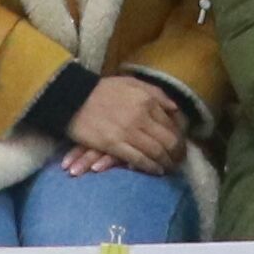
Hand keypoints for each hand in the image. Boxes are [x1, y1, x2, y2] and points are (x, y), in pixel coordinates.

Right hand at [64, 73, 187, 176]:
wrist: (72, 98)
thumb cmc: (102, 90)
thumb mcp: (132, 83)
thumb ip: (156, 93)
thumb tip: (174, 109)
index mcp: (147, 100)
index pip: (171, 123)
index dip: (180, 137)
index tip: (181, 146)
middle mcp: (141, 116)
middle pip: (168, 140)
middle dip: (177, 153)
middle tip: (179, 160)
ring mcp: (128, 131)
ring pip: (156, 152)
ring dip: (166, 162)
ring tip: (169, 167)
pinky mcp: (114, 144)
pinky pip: (138, 159)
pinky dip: (150, 167)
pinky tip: (156, 171)